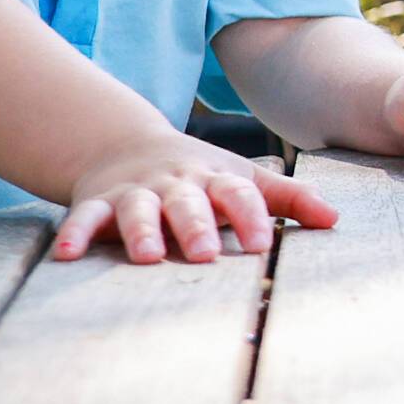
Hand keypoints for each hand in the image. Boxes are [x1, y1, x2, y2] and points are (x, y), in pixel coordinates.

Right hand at [56, 134, 335, 264]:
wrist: (130, 147)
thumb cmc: (203, 177)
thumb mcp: (246, 180)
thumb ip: (289, 199)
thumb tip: (335, 219)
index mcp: (216, 179)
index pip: (239, 194)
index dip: (252, 216)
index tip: (263, 244)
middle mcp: (176, 185)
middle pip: (188, 203)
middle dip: (196, 227)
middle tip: (205, 253)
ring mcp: (136, 192)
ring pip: (138, 209)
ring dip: (140, 231)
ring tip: (145, 256)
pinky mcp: (98, 203)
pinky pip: (84, 217)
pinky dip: (75, 234)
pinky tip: (68, 255)